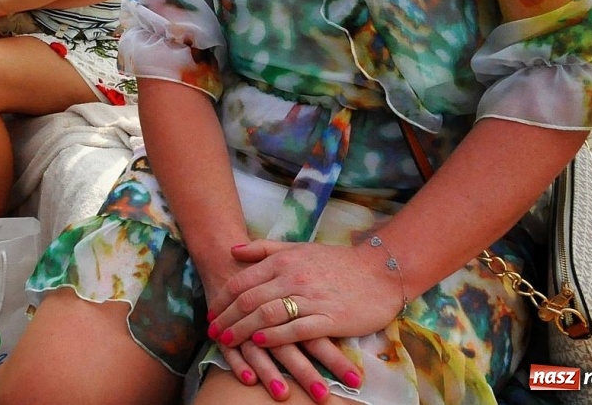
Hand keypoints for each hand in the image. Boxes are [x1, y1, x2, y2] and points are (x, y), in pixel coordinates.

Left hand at [204, 240, 404, 394]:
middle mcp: (293, 277)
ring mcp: (311, 298)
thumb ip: (265, 249)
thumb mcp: (298, 248)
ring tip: (227, 342)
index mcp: (283, 261)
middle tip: (212, 332)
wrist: (380, 272)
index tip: (211, 313)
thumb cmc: (337, 262)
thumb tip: (233, 250)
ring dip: (243, 330)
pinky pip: (296, 329)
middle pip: (249, 300)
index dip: (222, 300)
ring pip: (267, 314)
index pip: (242, 281)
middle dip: (226, 319)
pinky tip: (260, 343)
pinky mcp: (330, 318)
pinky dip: (275, 336)